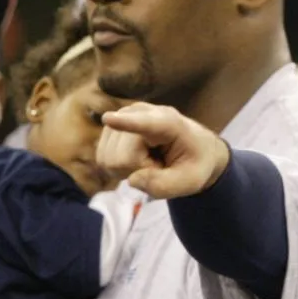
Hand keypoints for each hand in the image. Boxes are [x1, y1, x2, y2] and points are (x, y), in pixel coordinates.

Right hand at [96, 102, 229, 198]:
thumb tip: (132, 180)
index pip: (145, 123)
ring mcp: (123, 117)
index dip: (126, 123)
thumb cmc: (194, 163)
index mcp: (169, 123)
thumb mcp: (190, 181)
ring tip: (151, 160)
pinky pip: (103, 159)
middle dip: (139, 170)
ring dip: (130, 169)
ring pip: (108, 160)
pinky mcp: (111, 127)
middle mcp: (141, 113)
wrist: (193, 148)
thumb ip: (164, 185)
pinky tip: (138, 158)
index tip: (108, 119)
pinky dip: (121, 167)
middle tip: (160, 164)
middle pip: (120, 159)